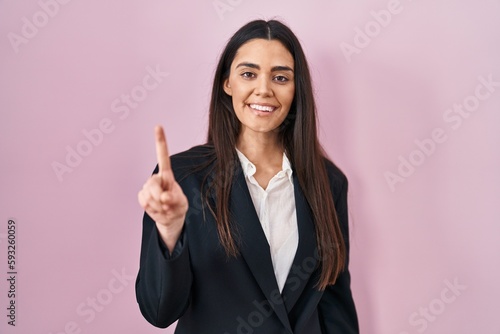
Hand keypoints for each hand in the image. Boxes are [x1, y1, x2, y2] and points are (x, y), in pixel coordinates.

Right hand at [138, 126, 187, 250]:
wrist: (170, 218)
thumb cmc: (178, 207)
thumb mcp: (181, 203)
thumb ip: (175, 199)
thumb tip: (164, 198)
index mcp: (167, 174)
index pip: (162, 156)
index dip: (160, 141)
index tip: (158, 126)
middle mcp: (156, 178)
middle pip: (153, 185)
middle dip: (160, 197)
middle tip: (167, 205)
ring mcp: (147, 187)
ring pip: (148, 196)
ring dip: (158, 206)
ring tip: (165, 208)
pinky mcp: (142, 196)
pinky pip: (144, 202)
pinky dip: (153, 209)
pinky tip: (157, 210)